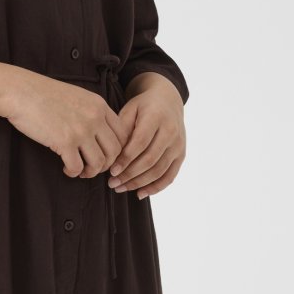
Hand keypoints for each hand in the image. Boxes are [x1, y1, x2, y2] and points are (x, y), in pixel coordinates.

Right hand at [3, 68, 130, 178]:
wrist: (21, 92)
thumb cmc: (44, 94)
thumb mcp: (77, 96)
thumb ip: (92, 111)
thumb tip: (100, 133)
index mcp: (99, 105)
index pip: (123, 133)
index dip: (118, 149)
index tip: (105, 155)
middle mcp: (94, 118)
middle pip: (115, 151)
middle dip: (106, 164)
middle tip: (94, 167)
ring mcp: (81, 130)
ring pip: (99, 162)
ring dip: (91, 172)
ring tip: (81, 171)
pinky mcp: (64, 142)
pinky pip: (77, 167)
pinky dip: (73, 172)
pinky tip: (66, 169)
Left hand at [108, 74, 185, 198]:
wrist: (168, 100)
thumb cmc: (143, 106)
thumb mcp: (130, 110)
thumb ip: (122, 130)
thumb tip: (113, 156)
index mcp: (156, 117)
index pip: (140, 143)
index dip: (126, 159)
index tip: (111, 170)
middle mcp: (171, 131)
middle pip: (150, 159)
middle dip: (130, 175)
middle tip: (112, 183)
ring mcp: (178, 144)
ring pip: (159, 170)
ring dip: (139, 183)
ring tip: (121, 188)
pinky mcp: (181, 154)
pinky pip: (170, 176)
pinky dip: (156, 187)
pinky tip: (140, 193)